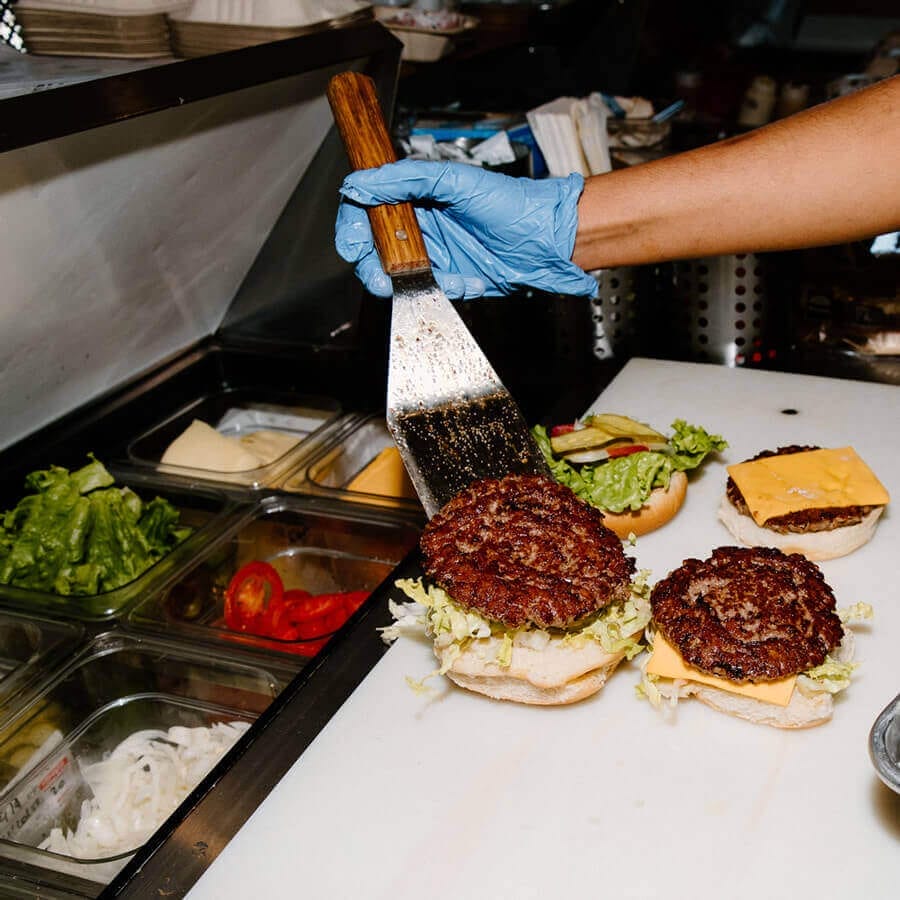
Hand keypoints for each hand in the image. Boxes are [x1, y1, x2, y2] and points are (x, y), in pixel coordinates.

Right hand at [335, 160, 597, 299]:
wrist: (544, 240)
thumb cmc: (507, 202)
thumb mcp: (454, 181)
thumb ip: (405, 179)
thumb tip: (357, 183)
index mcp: (413, 197)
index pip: (365, 211)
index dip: (351, 229)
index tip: (351, 245)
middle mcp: (418, 226)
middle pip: (373, 251)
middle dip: (373, 269)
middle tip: (383, 280)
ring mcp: (432, 255)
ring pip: (398, 277)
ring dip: (414, 284)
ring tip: (446, 278)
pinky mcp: (448, 279)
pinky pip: (430, 292)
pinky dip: (448, 290)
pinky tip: (471, 280)